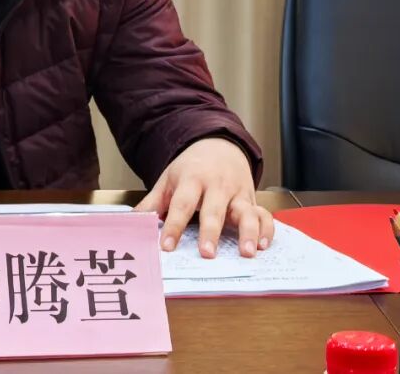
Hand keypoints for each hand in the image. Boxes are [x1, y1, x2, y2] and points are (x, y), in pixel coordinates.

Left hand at [136, 138, 273, 258]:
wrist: (217, 145)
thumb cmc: (191, 168)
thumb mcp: (169, 180)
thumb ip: (152, 202)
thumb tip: (131, 222)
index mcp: (192, 180)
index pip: (181, 204)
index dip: (173, 226)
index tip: (166, 246)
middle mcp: (217, 186)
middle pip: (214, 210)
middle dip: (211, 232)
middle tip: (207, 254)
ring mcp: (237, 193)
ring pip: (246, 212)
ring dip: (249, 232)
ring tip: (247, 253)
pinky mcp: (252, 199)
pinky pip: (264, 214)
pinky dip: (267, 230)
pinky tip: (264, 246)